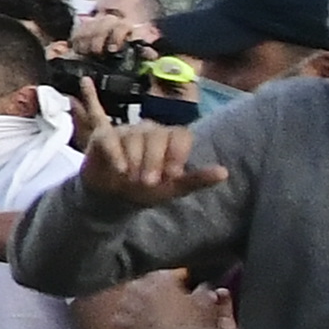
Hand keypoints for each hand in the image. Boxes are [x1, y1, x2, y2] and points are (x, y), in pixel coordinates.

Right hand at [79, 110, 203, 206]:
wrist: (112, 197)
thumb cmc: (145, 190)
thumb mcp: (173, 189)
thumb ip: (197, 179)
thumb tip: (225, 172)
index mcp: (170, 140)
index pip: (179, 135)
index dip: (177, 154)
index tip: (172, 176)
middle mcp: (150, 130)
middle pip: (156, 134)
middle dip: (153, 160)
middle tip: (147, 182)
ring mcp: (126, 131)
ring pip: (133, 137)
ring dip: (133, 160)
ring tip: (129, 178)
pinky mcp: (103, 136)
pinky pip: (110, 138)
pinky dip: (115, 154)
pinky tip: (120, 169)